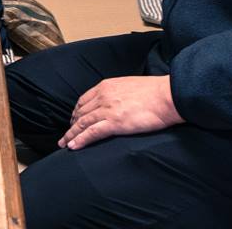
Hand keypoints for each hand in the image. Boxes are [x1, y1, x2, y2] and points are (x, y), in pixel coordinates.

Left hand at [59, 75, 182, 150]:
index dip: (76, 112)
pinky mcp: (115, 122)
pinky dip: (80, 139)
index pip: (84, 100)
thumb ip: (118, 93)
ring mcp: (107, 109)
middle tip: (66, 135)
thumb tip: (118, 101)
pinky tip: (73, 146)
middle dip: (72, 125)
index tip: (73, 120)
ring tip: (63, 144)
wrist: (167, 95)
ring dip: (71, 135)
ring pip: (82, 124)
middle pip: (80, 113)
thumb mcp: (130, 86)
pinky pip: (92, 132)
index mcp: (106, 86)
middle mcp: (102, 96)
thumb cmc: (155, 92)